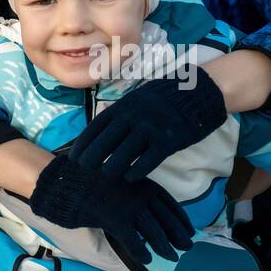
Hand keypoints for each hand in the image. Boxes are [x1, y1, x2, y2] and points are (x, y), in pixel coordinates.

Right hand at [29, 155, 194, 264]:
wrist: (64, 182)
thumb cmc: (88, 183)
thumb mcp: (117, 182)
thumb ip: (131, 192)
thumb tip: (144, 206)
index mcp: (140, 181)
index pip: (168, 201)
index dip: (180, 217)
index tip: (190, 228)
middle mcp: (137, 192)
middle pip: (165, 216)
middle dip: (178, 233)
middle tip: (188, 246)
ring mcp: (126, 205)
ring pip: (153, 230)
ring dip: (164, 246)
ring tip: (172, 257)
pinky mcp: (113, 218)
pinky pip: (132, 239)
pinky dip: (140, 250)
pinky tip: (147, 260)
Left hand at [69, 69, 226, 180]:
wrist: (197, 93)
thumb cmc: (165, 98)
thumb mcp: (138, 98)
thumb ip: (121, 114)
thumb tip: (101, 129)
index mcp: (124, 106)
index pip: (96, 127)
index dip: (83, 143)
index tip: (74, 157)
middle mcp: (133, 117)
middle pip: (105, 142)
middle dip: (91, 157)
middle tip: (84, 169)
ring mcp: (150, 128)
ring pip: (124, 153)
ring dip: (112, 167)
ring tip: (106, 175)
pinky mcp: (168, 140)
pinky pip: (148, 160)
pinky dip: (137, 170)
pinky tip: (131, 177)